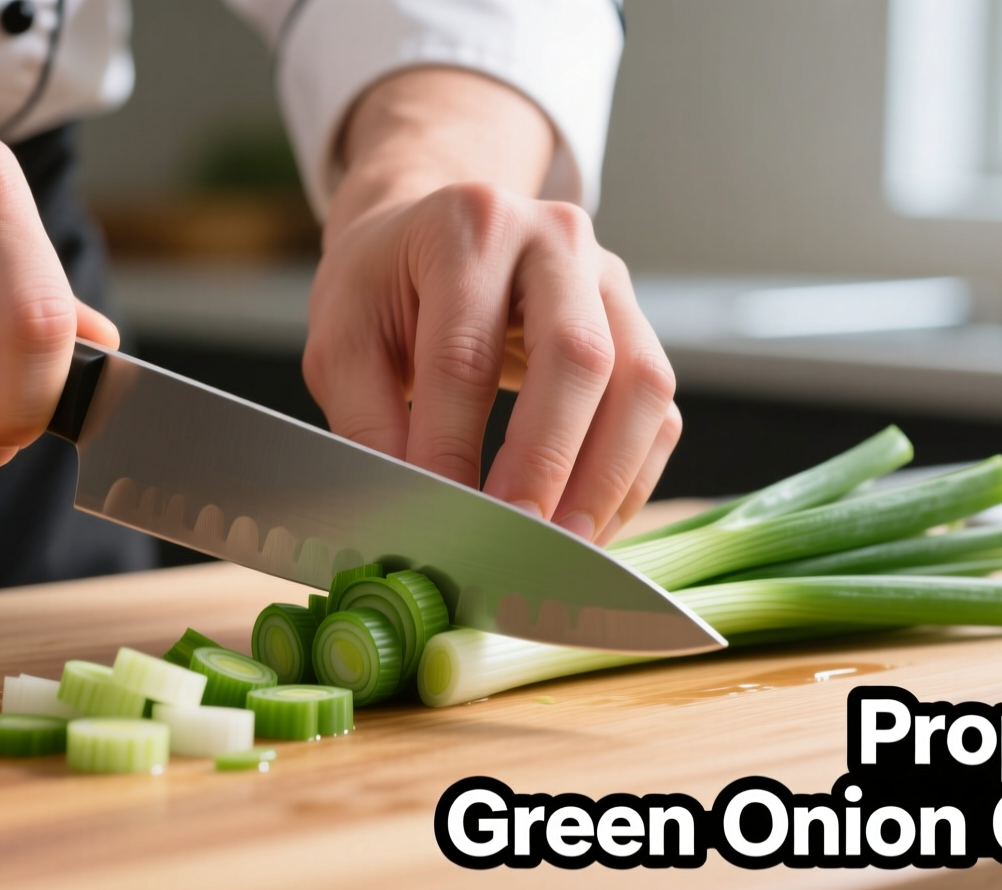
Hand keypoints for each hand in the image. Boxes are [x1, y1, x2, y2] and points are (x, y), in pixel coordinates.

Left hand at [304, 70, 679, 544]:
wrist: (430, 237)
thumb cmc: (384, 289)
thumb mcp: (342, 342)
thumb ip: (367, 423)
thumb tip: (408, 512)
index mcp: (467, 226)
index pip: (465, 353)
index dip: (453, 445)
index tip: (439, 518)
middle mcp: (554, 239)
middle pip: (577, 356)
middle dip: (547, 463)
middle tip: (516, 539)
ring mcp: (610, 280)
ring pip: (640, 384)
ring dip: (604, 480)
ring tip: (561, 550)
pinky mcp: (638, 328)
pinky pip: (659, 412)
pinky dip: (627, 480)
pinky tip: (585, 527)